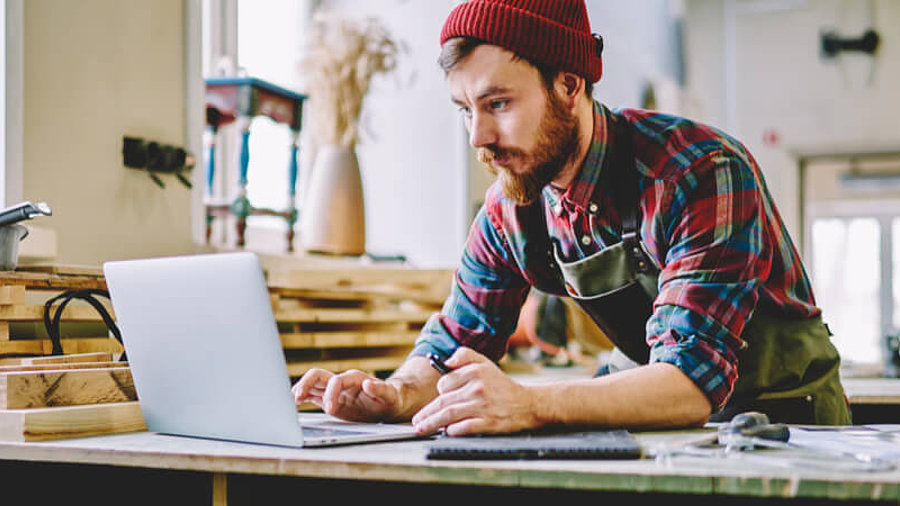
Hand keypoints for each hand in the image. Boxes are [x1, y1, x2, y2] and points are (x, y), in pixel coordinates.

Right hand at [292, 368, 400, 421]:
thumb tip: (368, 383)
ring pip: (312, 384)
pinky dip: (302, 397)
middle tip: (297, 399)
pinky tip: (294, 403)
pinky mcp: (330, 399)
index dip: (331, 393)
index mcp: (354, 379)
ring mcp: (334, 389)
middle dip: (306, 385)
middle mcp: (341, 381)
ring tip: (290, 400)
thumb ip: (380, 389)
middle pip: (318, 376)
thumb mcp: (390, 395)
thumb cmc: (390, 398)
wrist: (389, 402)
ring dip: (300, 390)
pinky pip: (312, 395)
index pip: (336, 381)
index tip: (329, 409)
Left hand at [411, 347, 540, 435]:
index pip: (445, 383)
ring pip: (449, 415)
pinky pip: (464, 427)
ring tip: (421, 428)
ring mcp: (483, 406)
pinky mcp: (488, 423)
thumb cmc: (502, 385)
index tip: (436, 398)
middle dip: (426, 413)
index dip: (439, 392)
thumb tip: (446, 360)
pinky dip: (452, 430)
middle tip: (416, 420)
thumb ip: (465, 356)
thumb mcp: (486, 363)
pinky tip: (446, 431)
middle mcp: (478, 388)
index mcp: (475, 372)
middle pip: (443, 401)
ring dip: (432, 423)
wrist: (527, 404)